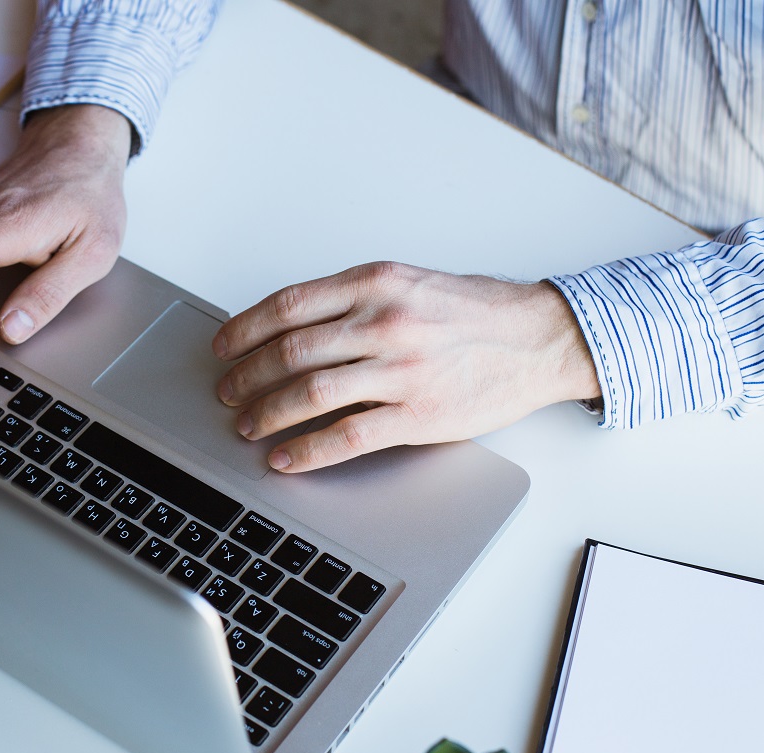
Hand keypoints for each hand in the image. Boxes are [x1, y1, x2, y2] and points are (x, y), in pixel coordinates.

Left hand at [212, 261, 601, 471]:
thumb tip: (292, 327)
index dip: (245, 329)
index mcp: (375, 284)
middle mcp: (383, 322)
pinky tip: (285, 458)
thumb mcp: (408, 284)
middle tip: (227, 392)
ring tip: (247, 425)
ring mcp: (400, 370)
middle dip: (246, 376)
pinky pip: (347, 436)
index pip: (288, 305)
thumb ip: (354, 300)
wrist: (539, 339)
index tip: (224, 347)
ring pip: (309, 393)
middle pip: (290, 352)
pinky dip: (306, 450)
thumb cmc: (475, 313)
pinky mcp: (418, 415)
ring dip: (266, 413)